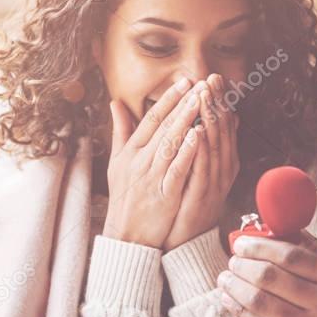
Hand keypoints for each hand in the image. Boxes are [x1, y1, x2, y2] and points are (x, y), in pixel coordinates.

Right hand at [102, 78, 202, 248]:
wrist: (127, 234)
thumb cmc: (124, 197)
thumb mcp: (117, 162)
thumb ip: (120, 132)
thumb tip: (116, 103)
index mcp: (130, 151)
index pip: (150, 119)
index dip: (168, 99)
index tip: (183, 82)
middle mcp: (139, 161)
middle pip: (163, 127)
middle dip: (182, 104)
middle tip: (198, 84)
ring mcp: (151, 177)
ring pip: (171, 143)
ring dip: (186, 120)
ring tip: (201, 101)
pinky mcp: (164, 194)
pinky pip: (177, 168)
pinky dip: (187, 151)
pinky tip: (199, 135)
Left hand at [163, 74, 239, 249]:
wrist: (185, 241)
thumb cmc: (188, 203)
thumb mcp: (200, 170)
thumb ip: (208, 145)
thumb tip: (220, 118)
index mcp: (222, 161)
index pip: (223, 125)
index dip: (219, 101)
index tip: (212, 78)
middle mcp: (222, 169)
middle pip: (222, 131)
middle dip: (217, 103)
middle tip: (211, 78)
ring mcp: (214, 182)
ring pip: (215, 145)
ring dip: (210, 118)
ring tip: (205, 95)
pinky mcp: (202, 196)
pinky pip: (202, 168)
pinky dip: (201, 148)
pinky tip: (198, 130)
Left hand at [217, 232, 316, 316]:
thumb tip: (294, 233)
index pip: (293, 255)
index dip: (262, 245)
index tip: (244, 241)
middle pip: (272, 277)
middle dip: (244, 265)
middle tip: (232, 258)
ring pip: (263, 302)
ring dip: (236, 287)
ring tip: (224, 278)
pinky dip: (242, 312)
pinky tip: (230, 302)